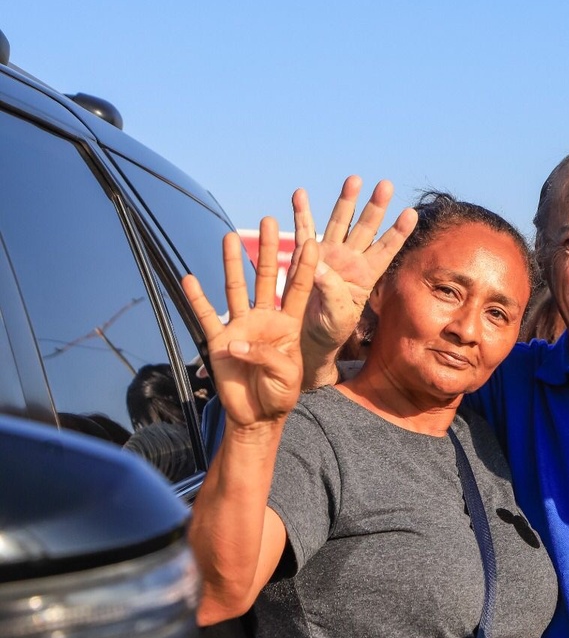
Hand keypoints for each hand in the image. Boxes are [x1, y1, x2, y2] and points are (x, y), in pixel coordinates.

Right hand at [182, 218, 317, 428]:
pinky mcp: (220, 341)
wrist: (257, 415)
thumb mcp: (286, 376)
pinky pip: (205, 316)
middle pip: (266, 278)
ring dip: (232, 264)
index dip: (305, 267)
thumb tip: (237, 344)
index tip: (311, 242)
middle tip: (269, 221)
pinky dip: (196, 299)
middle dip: (268, 250)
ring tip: (230, 237)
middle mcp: (265, 320)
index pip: (299, 290)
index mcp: (289, 326)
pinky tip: (189, 278)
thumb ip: (267, 357)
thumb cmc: (280, 394)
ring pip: (236, 289)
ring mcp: (241, 327)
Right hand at [290, 176, 417, 384]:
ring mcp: (329, 255)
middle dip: (376, 206)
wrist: (309, 336)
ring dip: (346, 201)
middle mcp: (351, 260)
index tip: (412, 214)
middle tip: (387, 185)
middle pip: (366, 228)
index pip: (387, 249)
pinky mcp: (306, 256)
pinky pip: (303, 231)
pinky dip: (301, 213)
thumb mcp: (338, 317)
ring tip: (354, 179)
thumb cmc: (330, 331)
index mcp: (366, 275)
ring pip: (340, 222)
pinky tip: (299, 194)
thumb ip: (333, 292)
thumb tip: (320, 265)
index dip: (399, 232)